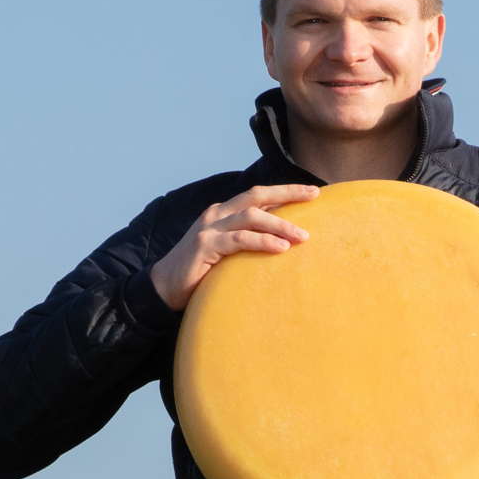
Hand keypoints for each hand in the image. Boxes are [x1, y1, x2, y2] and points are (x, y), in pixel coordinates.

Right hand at [149, 184, 317, 308]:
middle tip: (314, 195)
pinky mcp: (205, 245)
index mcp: (224, 212)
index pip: (258, 196)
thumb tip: (281, 245)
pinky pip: (240, 240)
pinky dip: (262, 242)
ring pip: (251, 216)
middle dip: (288, 193)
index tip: (313, 192)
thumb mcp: (227, 252)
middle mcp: (217, 214)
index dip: (285, 191)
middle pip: (257, 196)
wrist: (164, 287)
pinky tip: (281, 248)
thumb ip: (246, 242)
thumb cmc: (200, 271)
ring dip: (280, 225)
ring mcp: (210, 228)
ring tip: (303, 237)